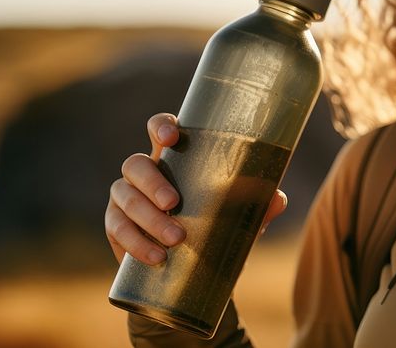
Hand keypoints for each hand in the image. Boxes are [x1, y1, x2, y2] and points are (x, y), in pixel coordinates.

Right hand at [105, 113, 287, 264]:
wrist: (195, 269)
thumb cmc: (218, 226)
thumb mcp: (240, 216)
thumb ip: (259, 206)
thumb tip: (278, 199)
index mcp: (175, 158)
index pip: (160, 129)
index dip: (160, 126)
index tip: (170, 136)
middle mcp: (145, 172)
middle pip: (135, 164)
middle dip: (153, 182)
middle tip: (174, 203)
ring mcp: (126, 197)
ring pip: (124, 196)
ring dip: (148, 218)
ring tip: (176, 239)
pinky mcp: (116, 225)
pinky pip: (117, 229)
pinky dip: (136, 242)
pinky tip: (157, 255)